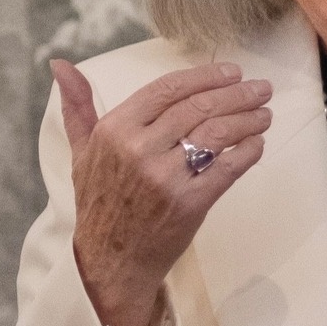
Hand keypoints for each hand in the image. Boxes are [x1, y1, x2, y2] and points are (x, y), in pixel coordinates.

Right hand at [50, 59, 272, 325]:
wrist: (111, 260)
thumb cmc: (99, 202)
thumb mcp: (81, 151)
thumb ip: (78, 107)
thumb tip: (62, 65)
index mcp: (115, 130)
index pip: (168, 88)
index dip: (205, 76)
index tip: (232, 72)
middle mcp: (140, 148)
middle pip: (200, 107)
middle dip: (237, 94)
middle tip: (260, 89)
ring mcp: (166, 176)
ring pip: (218, 133)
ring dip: (248, 119)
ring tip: (265, 113)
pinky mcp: (190, 202)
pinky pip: (229, 168)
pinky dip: (248, 152)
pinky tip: (258, 143)